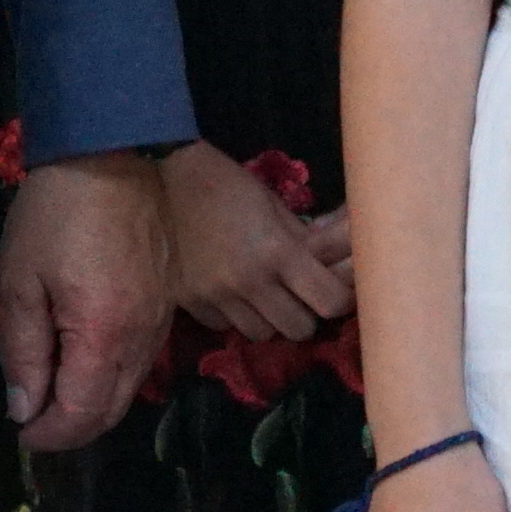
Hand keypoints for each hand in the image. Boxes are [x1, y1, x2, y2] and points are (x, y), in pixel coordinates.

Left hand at [0, 150, 177, 450]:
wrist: (114, 152)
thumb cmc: (56, 213)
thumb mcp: (19, 280)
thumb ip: (22, 351)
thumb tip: (24, 407)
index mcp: (102, 335)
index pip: (79, 414)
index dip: (48, 434)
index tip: (20, 431)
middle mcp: (140, 338)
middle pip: (110, 409)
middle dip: (71, 428)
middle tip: (33, 421)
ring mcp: (160, 320)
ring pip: (131, 388)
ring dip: (93, 404)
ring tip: (54, 395)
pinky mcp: (166, 302)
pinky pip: (143, 359)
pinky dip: (113, 377)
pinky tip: (86, 362)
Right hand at [159, 141, 352, 345]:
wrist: (168, 177)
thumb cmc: (229, 184)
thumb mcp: (275, 205)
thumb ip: (304, 241)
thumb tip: (332, 265)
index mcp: (278, 251)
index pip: (329, 301)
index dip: (342, 301)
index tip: (339, 293)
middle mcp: (250, 281)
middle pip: (298, 329)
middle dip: (306, 315)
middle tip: (300, 297)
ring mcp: (217, 295)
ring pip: (262, 334)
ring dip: (270, 319)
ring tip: (265, 296)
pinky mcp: (190, 301)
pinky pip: (224, 328)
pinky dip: (234, 317)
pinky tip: (232, 294)